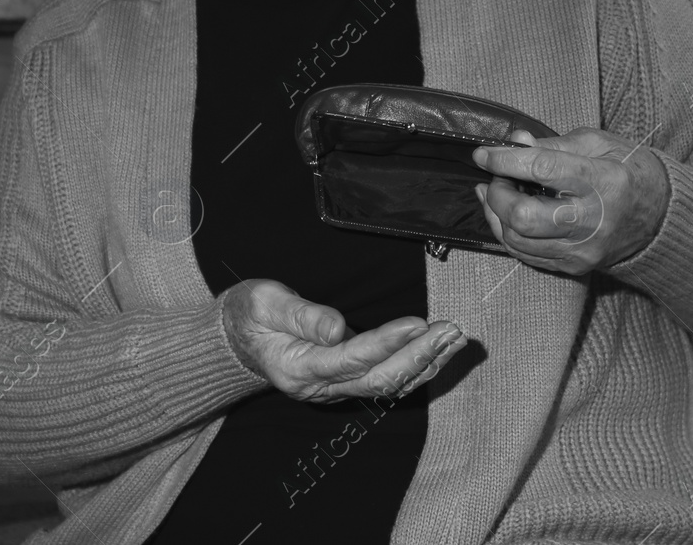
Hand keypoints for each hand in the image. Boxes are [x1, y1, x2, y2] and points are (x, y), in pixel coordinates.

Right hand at [219, 279, 467, 402]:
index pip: (350, 359)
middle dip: (419, 356)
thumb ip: (300, 315)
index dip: (386, 343)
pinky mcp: (347, 382)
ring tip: (456, 339)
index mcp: (299, 369)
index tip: (417, 324)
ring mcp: (336, 389)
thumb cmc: (249, 314)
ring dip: (426, 363)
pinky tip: (439, 350)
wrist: (236, 340)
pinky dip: (417, 366)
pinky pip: (388, 381)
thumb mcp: (264, 303)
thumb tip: (337, 328)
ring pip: (389, 385)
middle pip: (379, 379)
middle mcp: (321, 387)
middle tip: (452, 331)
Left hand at [471, 127, 670, 275]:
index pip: (542, 169)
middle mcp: (592, 219)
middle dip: (498, 195)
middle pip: (524, 217)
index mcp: (601, 180)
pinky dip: (509, 234)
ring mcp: (583, 248)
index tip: (484, 154)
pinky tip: (507, 215)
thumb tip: (515, 142)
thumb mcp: (599, 143)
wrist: (663, 218)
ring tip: (497, 194)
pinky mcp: (575, 266)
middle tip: (497, 178)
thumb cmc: (630, 171)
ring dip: (496, 216)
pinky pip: (527, 256)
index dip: (505, 161)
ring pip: (519, 241)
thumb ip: (553, 144)